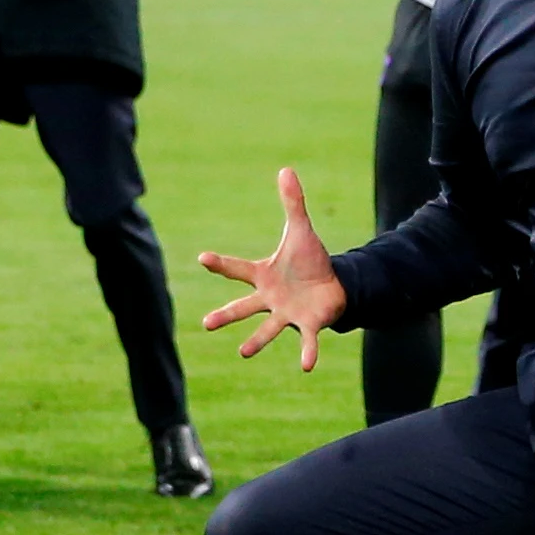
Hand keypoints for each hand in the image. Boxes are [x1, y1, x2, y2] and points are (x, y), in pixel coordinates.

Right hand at [199, 166, 349, 370]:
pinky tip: (306, 366)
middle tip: (206, 324)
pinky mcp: (308, 324)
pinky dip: (307, 352)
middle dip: (226, 315)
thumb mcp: (301, 230)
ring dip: (256, 341)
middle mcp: (269, 298)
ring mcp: (287, 314)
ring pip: (268, 329)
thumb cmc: (309, 261)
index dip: (220, 263)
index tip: (202, 257)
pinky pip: (306, 340)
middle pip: (243, 307)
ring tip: (243, 352)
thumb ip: (293, 203)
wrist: (332, 285)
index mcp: (263, 276)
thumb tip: (286, 169)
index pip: (237, 269)